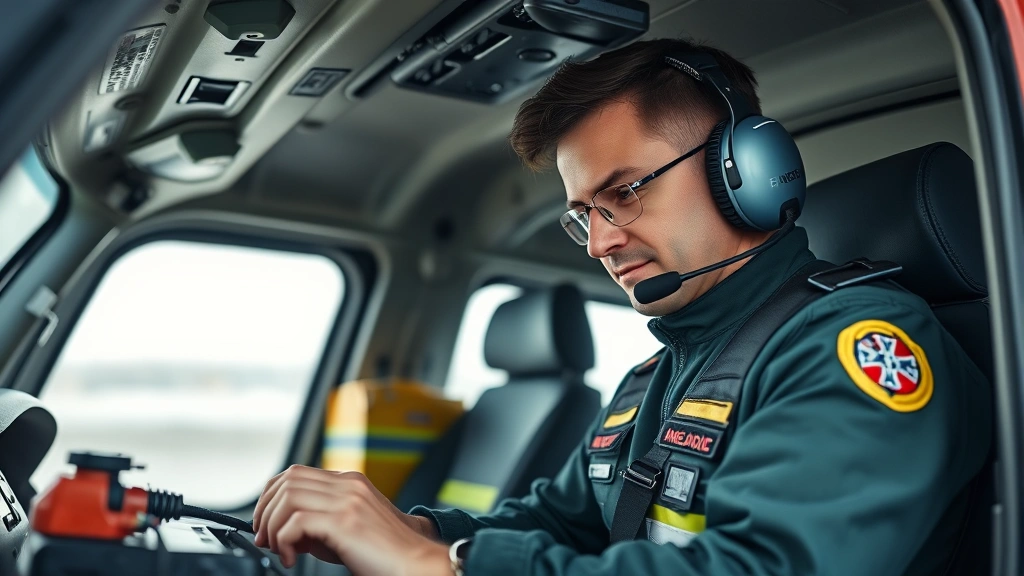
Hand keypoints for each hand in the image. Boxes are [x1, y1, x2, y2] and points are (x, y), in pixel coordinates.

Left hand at [252, 465, 447, 575]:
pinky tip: (291, 557)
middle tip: (264, 538)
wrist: (415, 564)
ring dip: (273, 526)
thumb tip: (281, 531)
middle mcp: (348, 484)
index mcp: (350, 482)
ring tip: (278, 549)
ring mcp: (348, 500)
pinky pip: (297, 521)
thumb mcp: (346, 530)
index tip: (265, 523)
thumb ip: (316, 524)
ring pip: (288, 497)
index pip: (295, 474)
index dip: (271, 497)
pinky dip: (284, 540)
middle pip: (287, 479)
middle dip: (266, 510)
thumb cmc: (384, 553)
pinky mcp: (345, 521)